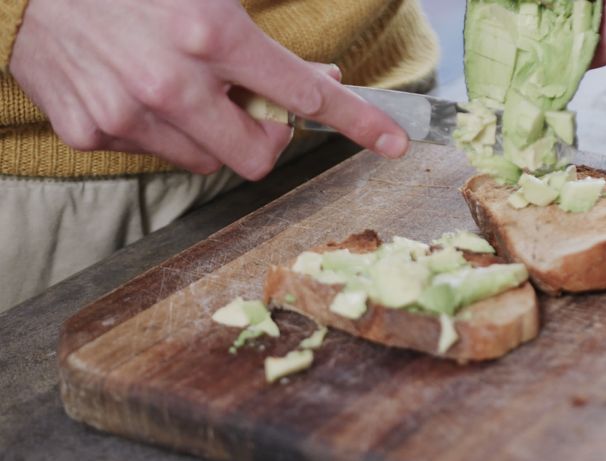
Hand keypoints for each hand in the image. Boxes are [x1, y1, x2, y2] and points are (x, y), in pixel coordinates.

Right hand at [9, 0, 409, 179]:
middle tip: (252, 107)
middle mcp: (173, 83)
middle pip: (259, 156)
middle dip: (266, 136)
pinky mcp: (91, 132)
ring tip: (182, 87)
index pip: (306, 95)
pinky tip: (137, 91)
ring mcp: (128, 113)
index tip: (394, 142)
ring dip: (213, 134)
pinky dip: (161, 132)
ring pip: (208, 161)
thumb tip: (323, 78)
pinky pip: (154, 155)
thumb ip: (267, 43)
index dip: (358, 120)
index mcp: (210, 34)